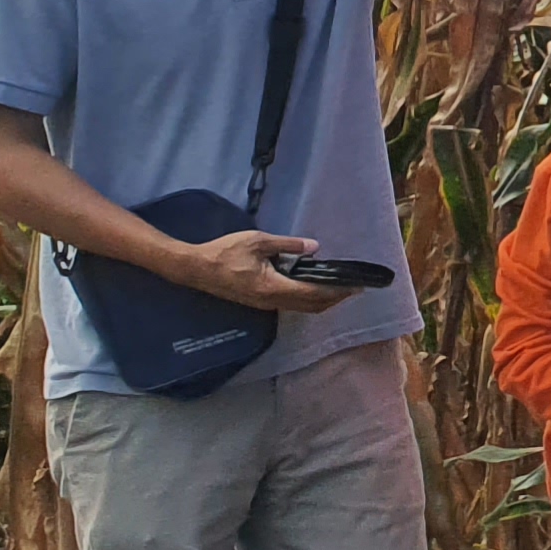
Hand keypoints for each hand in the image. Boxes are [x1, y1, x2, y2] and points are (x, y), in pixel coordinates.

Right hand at [180, 226, 350, 315]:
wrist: (195, 268)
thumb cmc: (225, 252)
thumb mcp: (259, 241)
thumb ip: (288, 245)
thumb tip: (314, 247)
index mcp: (273, 287)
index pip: (313, 293)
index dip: (336, 291)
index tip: (355, 286)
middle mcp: (272, 301)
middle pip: (311, 306)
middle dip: (335, 298)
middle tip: (354, 288)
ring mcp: (264, 304)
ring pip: (301, 308)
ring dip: (322, 301)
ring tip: (339, 288)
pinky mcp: (259, 302)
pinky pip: (290, 305)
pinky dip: (308, 300)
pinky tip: (313, 288)